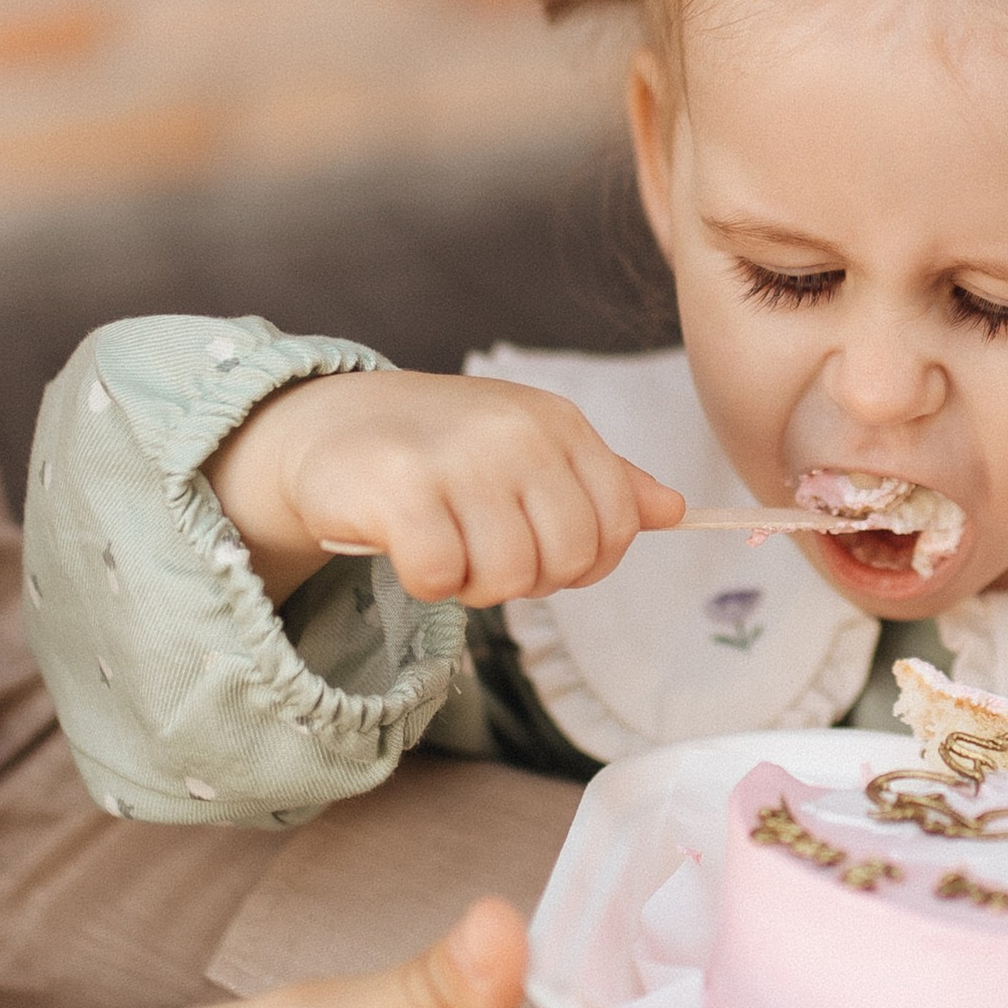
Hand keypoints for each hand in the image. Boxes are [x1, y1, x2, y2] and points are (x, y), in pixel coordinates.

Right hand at [208, 367, 683, 606]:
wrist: (331, 424)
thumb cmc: (441, 446)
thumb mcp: (528, 449)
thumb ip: (602, 481)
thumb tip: (676, 510)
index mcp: (558, 422)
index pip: (618, 524)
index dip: (584, 561)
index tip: (539, 551)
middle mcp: (515, 433)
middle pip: (568, 559)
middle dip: (528, 578)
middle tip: (481, 552)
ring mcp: (459, 457)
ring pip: (507, 577)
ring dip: (472, 584)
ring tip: (444, 546)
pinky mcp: (399, 491)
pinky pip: (440, 578)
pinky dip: (424, 581)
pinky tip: (405, 546)